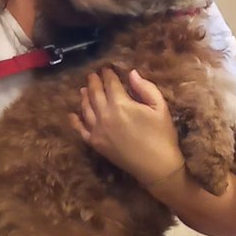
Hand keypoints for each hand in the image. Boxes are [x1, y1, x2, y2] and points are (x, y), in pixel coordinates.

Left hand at [72, 68, 186, 186]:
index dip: (108, 74)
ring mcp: (97, 129)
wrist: (156, 167)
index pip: (110, 84)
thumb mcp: (160, 108)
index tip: (106, 69)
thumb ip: (145, 88)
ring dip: (84, 97)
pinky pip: (80, 129)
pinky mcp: (95, 143)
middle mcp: (104, 114)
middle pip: (95, 93)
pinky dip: (75, 121)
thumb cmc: (162, 136)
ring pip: (86, 108)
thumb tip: (131, 73)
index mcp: (121, 104)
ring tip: (84, 89)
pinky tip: (73, 114)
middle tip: (92, 75)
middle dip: (94, 82)